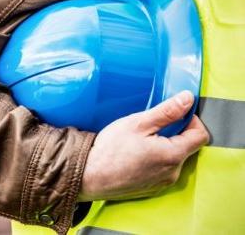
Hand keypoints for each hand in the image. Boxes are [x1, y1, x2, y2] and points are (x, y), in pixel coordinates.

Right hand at [79, 90, 208, 200]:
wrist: (88, 176)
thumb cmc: (110, 150)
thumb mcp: (137, 123)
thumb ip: (166, 111)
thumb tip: (187, 99)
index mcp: (173, 155)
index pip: (200, 135)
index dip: (191, 120)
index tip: (174, 114)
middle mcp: (173, 172)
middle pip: (187, 147)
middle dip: (175, 133)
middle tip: (150, 127)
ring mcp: (162, 183)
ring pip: (173, 159)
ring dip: (163, 147)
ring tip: (139, 142)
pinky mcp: (151, 189)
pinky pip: (161, 170)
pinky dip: (154, 160)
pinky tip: (135, 155)